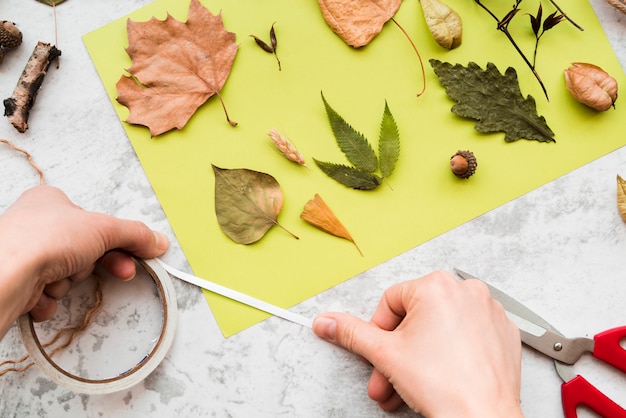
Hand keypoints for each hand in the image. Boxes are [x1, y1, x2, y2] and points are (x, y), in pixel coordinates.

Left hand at [0, 186, 168, 337]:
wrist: (4, 275)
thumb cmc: (41, 240)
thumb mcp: (103, 228)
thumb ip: (135, 235)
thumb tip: (157, 241)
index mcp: (50, 202)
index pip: (95, 224)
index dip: (119, 241)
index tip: (137, 255)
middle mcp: (34, 225)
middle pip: (83, 252)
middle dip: (95, 265)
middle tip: (120, 271)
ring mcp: (23, 255)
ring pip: (65, 276)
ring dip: (68, 283)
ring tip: (57, 277)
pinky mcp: (15, 284)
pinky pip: (44, 297)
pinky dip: (47, 300)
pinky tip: (40, 293)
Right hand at [313, 270, 522, 416]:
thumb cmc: (443, 386)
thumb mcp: (384, 354)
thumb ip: (351, 333)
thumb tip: (327, 322)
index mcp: (436, 286)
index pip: (390, 301)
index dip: (379, 331)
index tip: (381, 353)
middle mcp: (466, 291)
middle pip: (416, 316)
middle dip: (397, 351)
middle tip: (389, 375)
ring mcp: (489, 310)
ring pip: (441, 327)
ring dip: (421, 354)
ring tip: (413, 382)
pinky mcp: (503, 331)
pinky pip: (467, 334)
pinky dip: (452, 351)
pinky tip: (444, 374)